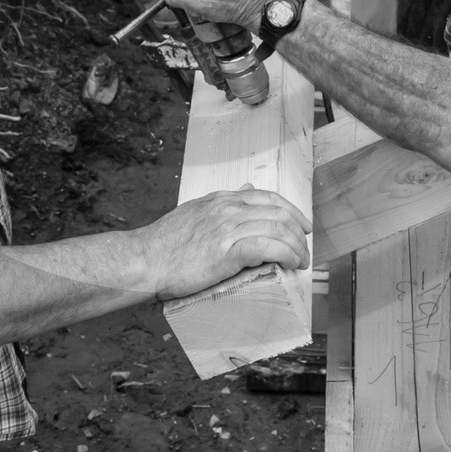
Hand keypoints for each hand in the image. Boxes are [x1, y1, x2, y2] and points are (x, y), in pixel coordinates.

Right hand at [140, 185, 310, 299]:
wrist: (145, 259)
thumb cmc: (166, 243)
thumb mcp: (196, 210)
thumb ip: (222, 202)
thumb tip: (247, 188)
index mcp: (222, 199)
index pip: (267, 197)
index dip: (291, 211)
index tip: (303, 226)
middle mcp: (228, 209)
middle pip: (279, 213)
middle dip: (299, 233)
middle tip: (304, 251)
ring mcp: (228, 228)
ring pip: (278, 230)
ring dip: (297, 247)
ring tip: (301, 262)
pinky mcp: (227, 251)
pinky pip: (268, 247)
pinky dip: (286, 254)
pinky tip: (291, 264)